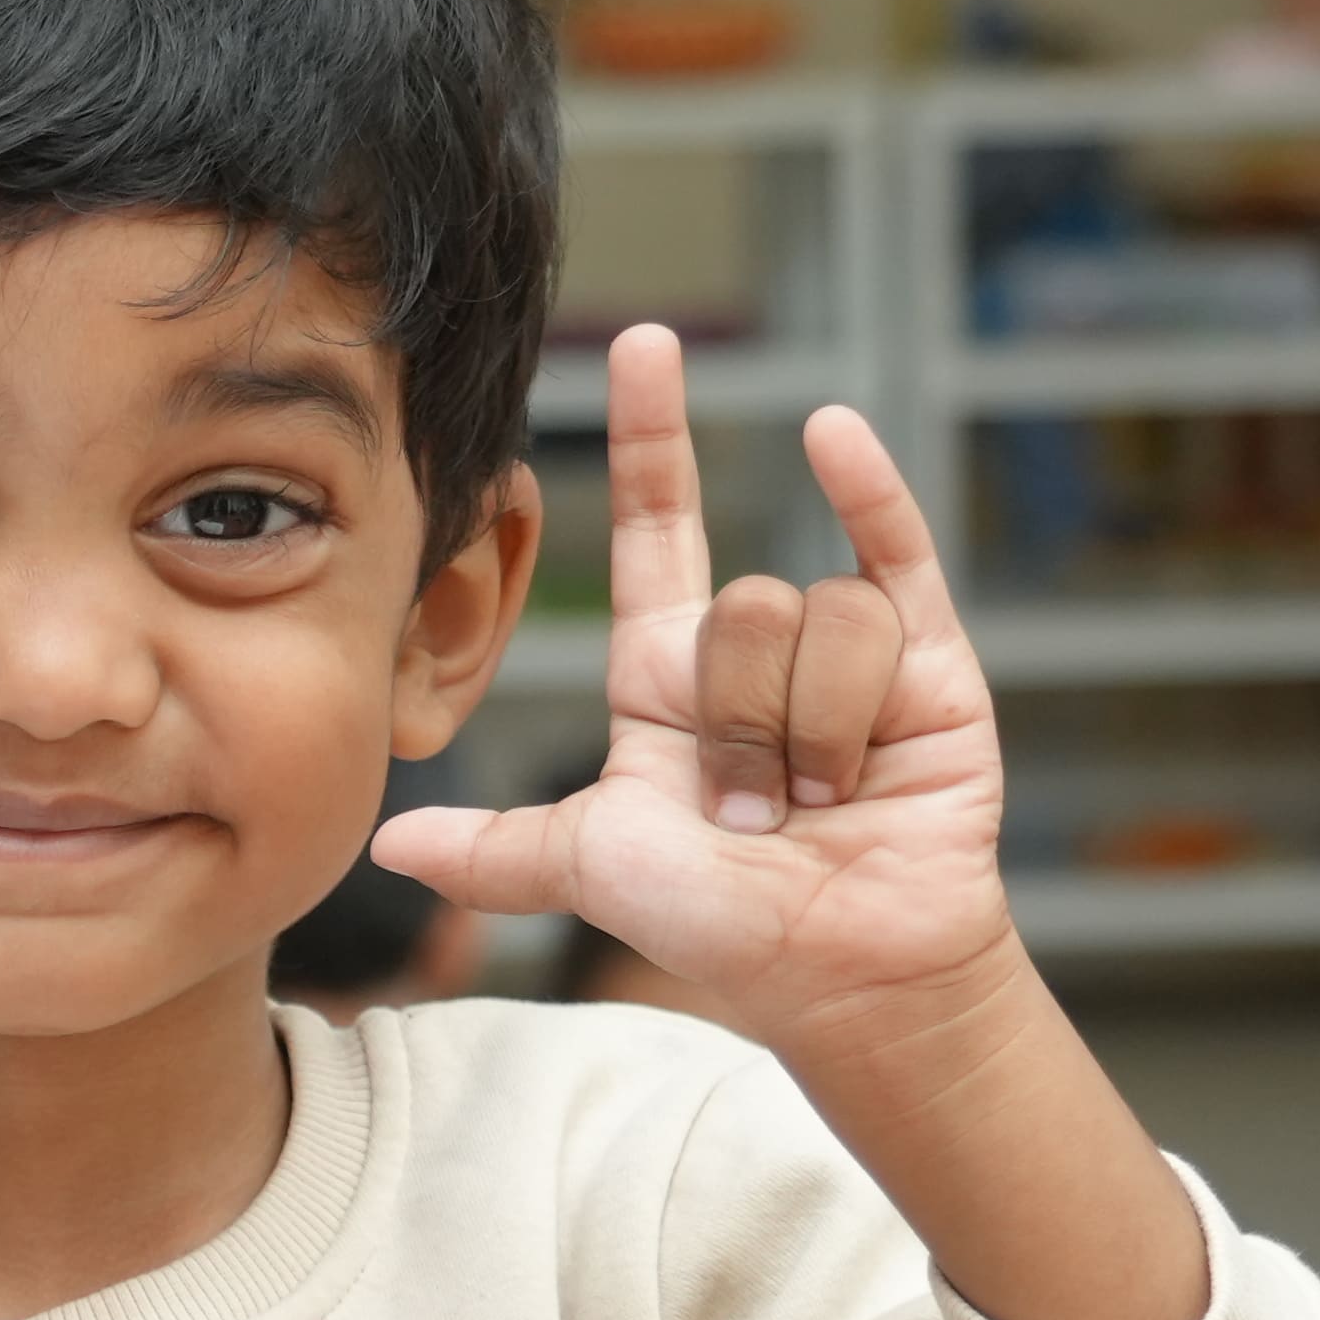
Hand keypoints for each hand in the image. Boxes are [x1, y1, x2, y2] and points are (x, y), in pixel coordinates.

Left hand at [377, 326, 1025, 1046]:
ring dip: (819, 730)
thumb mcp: (592, 870)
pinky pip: (893, 559)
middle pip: (740, 611)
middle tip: (760, 817)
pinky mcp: (930, 662)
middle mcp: (750, 649)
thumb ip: (498, 850)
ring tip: (829, 798)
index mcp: (665, 675)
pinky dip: (870, 500)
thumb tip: (389, 844)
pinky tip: (836, 440)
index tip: (642, 346)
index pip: (654, 527)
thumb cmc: (721, 923)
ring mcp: (843, 651)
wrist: (846, 973)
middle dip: (748, 728)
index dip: (649, 439)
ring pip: (818, 618)